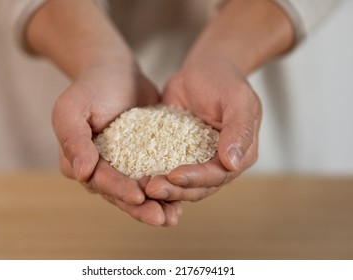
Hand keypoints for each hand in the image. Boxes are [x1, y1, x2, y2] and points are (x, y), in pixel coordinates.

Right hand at [53, 59, 182, 225]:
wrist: (116, 70)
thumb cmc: (91, 86)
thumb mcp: (72, 108)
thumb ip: (74, 139)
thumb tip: (82, 173)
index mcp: (80, 161)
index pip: (100, 181)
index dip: (119, 191)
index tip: (139, 196)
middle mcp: (99, 168)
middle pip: (120, 193)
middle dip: (141, 208)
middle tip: (162, 218)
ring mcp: (122, 165)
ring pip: (139, 190)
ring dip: (157, 204)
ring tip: (175, 216)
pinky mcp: (142, 158)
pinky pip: (154, 175)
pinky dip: (167, 187)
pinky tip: (183, 196)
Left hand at [145, 59, 261, 201]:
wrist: (204, 69)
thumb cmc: (224, 81)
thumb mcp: (237, 101)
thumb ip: (238, 130)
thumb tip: (232, 163)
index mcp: (240, 155)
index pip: (219, 175)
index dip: (197, 179)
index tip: (174, 176)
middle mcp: (220, 163)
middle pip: (199, 186)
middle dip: (176, 190)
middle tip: (151, 188)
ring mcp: (199, 161)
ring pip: (183, 184)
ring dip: (165, 188)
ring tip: (143, 186)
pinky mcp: (179, 154)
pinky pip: (168, 168)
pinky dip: (156, 175)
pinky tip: (138, 177)